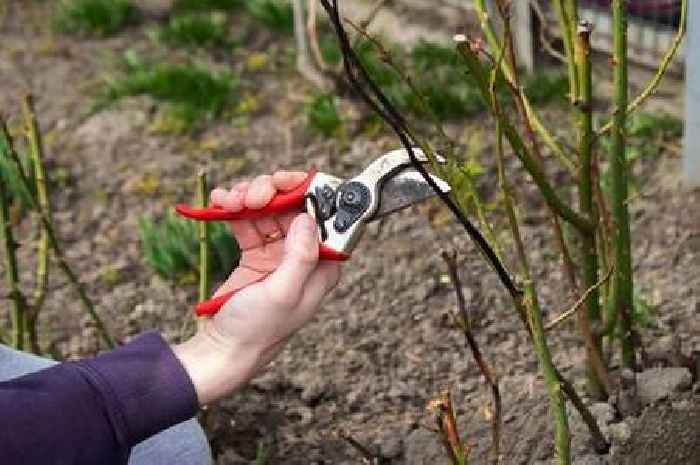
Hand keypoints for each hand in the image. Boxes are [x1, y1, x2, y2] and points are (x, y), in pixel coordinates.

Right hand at [173, 172, 341, 404]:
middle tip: (250, 194)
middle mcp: (302, 256)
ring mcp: (277, 254)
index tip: (285, 182)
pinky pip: (247, 221)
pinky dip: (234, 209)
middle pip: (293, 208)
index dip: (306, 193)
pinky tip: (219, 204)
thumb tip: (309, 217)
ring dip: (248, 198)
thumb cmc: (257, 329)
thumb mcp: (284, 293)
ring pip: (268, 210)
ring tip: (228, 200)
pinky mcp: (254, 254)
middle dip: (270, 193)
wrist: (223, 350)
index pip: (323, 218)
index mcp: (321, 266)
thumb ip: (300, 256)